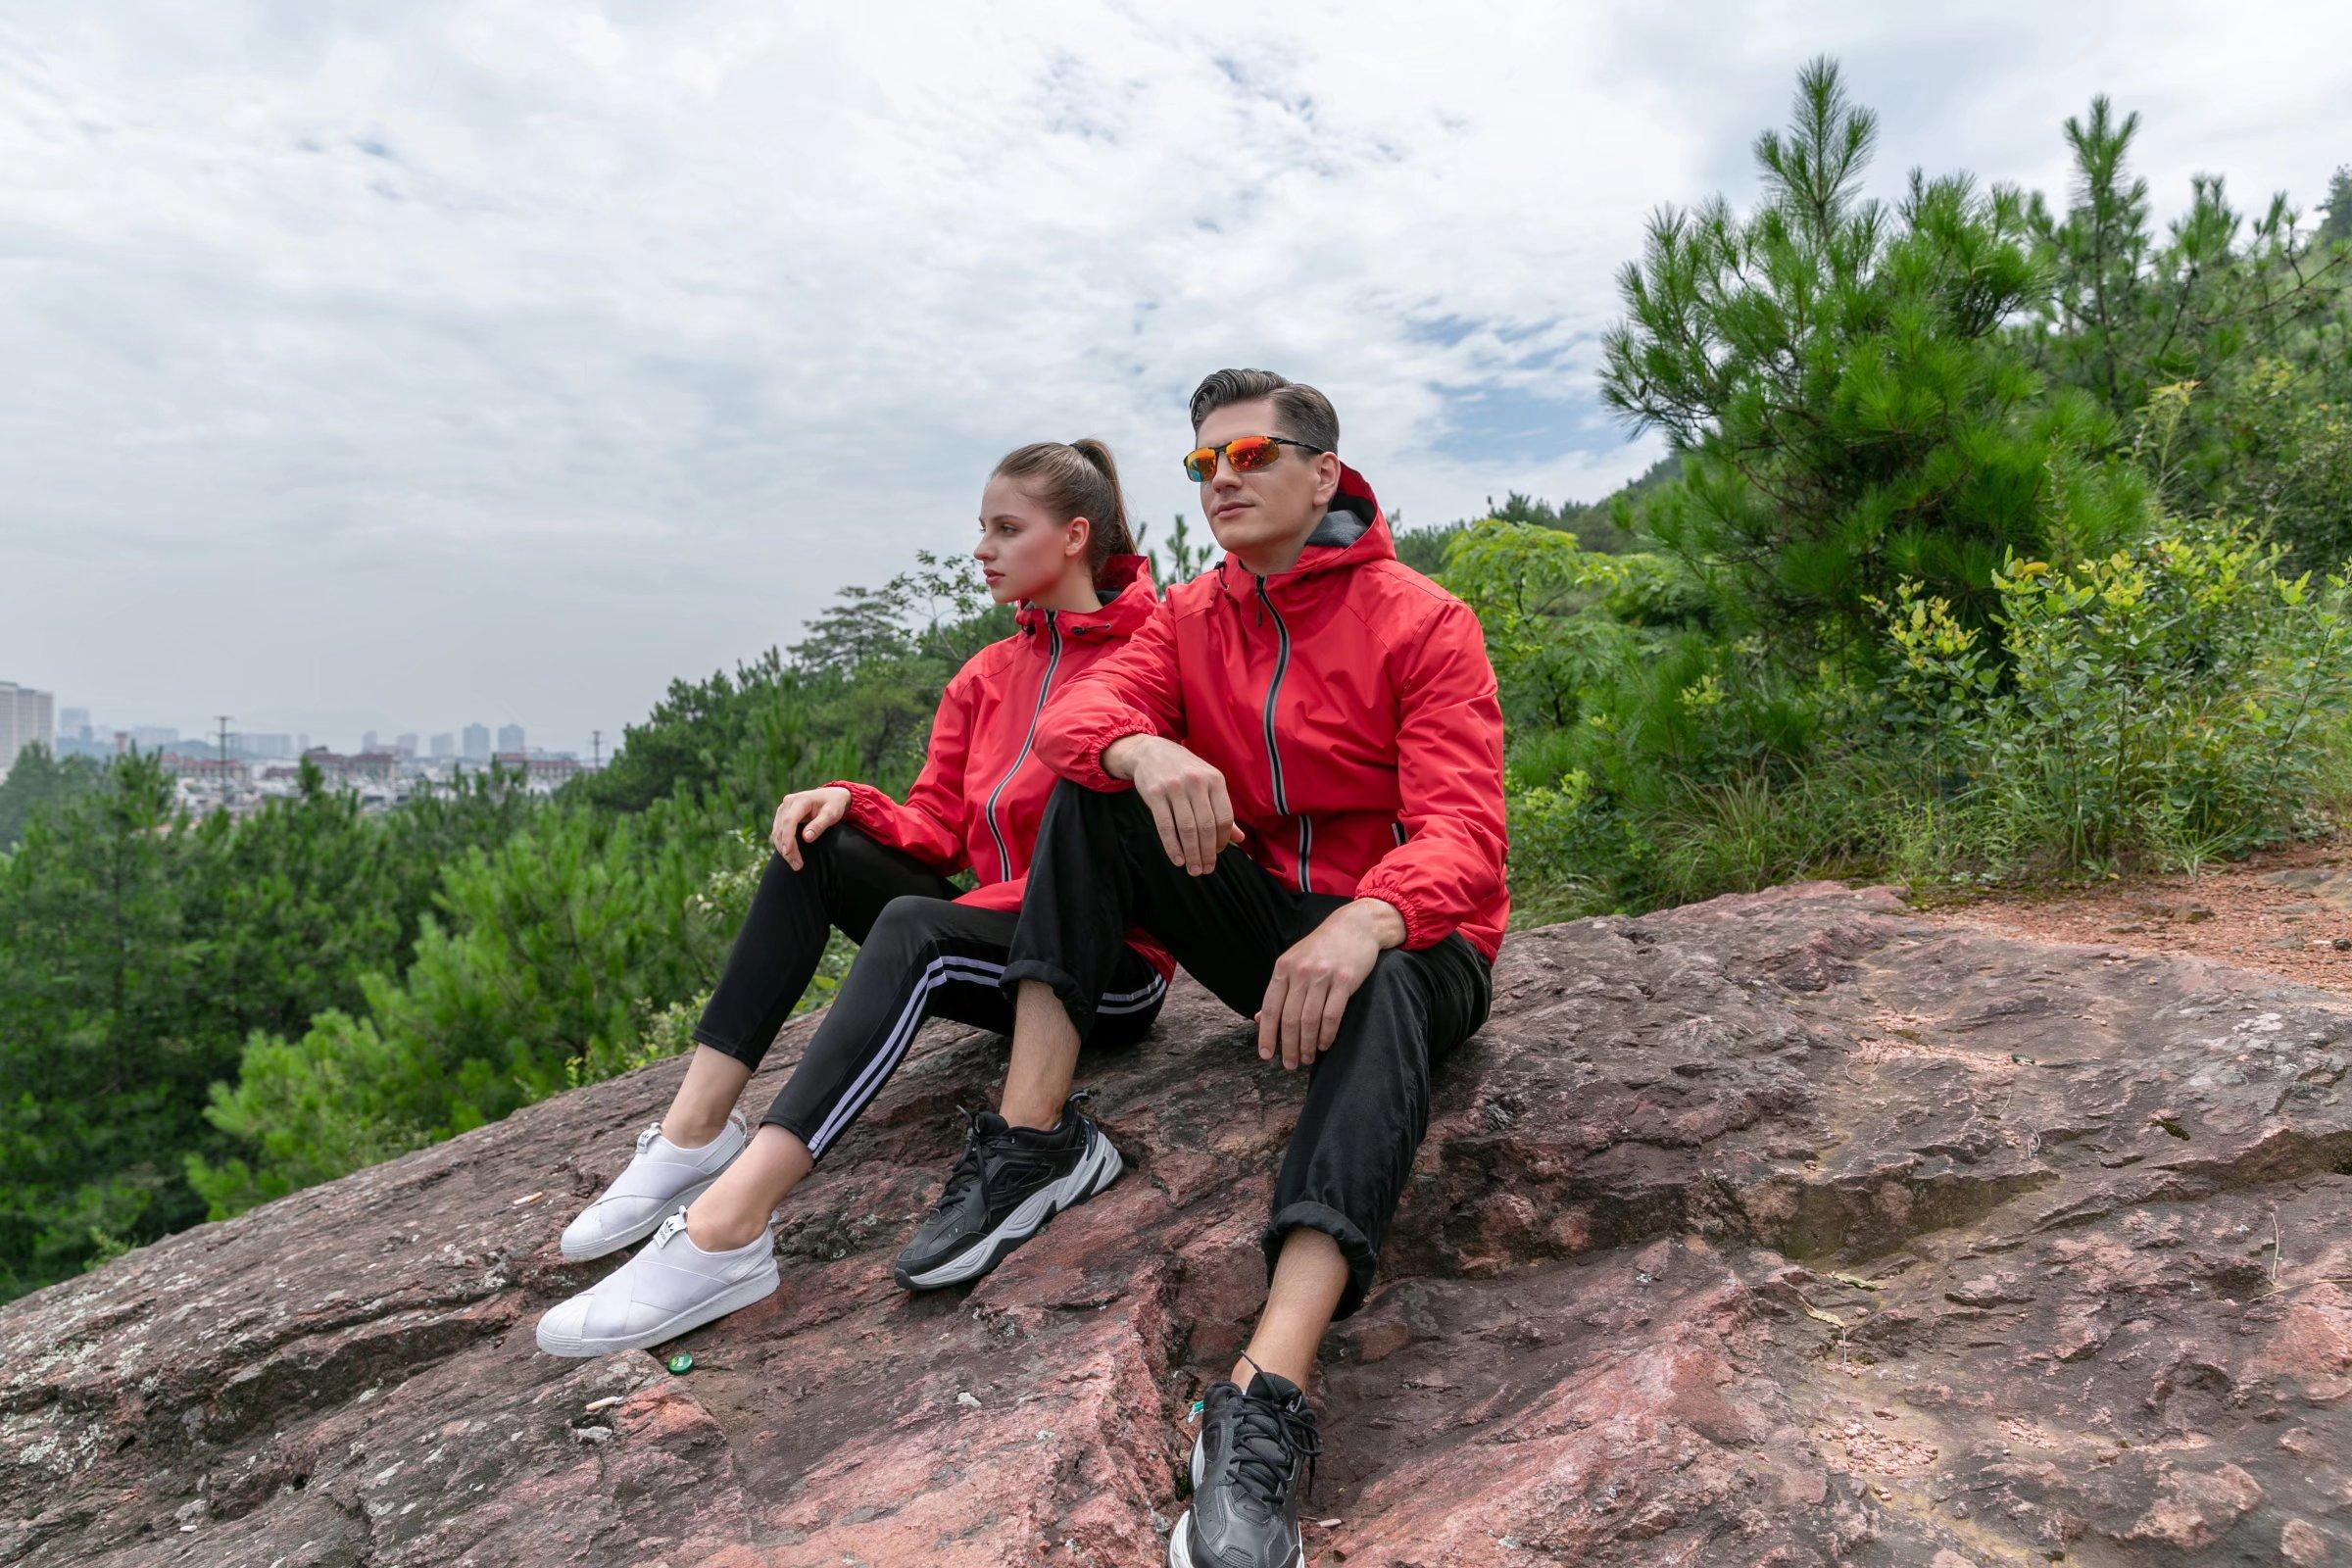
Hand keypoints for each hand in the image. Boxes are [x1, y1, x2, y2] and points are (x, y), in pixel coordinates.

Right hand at [771, 786, 850, 867]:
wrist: (832, 796)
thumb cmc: (834, 804)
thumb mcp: (831, 814)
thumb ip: (819, 825)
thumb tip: (806, 838)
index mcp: (800, 800)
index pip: (789, 821)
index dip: (788, 838)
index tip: (789, 853)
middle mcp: (788, 803)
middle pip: (781, 829)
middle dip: (787, 849)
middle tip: (797, 866)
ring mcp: (784, 809)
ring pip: (777, 832)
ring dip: (783, 849)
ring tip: (795, 864)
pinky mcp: (783, 815)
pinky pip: (779, 831)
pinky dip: (783, 844)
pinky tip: (791, 856)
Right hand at [1104, 735, 1244, 875]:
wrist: (1150, 751)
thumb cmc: (1184, 771)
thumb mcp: (1207, 783)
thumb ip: (1222, 810)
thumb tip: (1239, 839)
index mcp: (1215, 780)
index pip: (1224, 817)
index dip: (1223, 841)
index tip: (1218, 854)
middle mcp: (1197, 782)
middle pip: (1207, 826)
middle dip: (1207, 853)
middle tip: (1206, 870)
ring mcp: (1175, 787)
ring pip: (1187, 829)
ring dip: (1191, 854)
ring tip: (1193, 870)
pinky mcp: (1155, 793)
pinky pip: (1166, 826)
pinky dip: (1172, 846)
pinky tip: (1177, 860)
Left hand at [1255, 900, 1402, 1070]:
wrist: (1355, 925)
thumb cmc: (1322, 947)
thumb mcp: (1294, 961)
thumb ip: (1279, 990)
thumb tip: (1259, 1018)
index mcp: (1283, 967)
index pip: (1270, 1007)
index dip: (1266, 1035)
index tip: (1266, 1056)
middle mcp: (1300, 971)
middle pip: (1289, 1018)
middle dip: (1288, 1047)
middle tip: (1290, 1065)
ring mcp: (1322, 975)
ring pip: (1309, 1020)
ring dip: (1307, 1045)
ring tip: (1307, 1059)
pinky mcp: (1344, 980)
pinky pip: (1332, 1015)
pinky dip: (1326, 1035)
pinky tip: (1324, 1044)